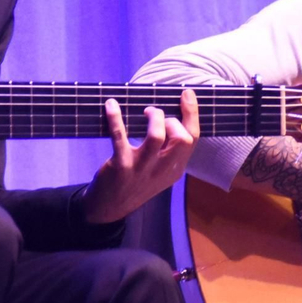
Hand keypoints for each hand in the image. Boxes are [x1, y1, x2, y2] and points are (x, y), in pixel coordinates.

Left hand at [81, 89, 199, 223]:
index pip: (193, 140)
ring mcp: (141, 169)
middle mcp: (162, 170)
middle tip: (157, 116)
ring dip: (153, 117)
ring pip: (156, 137)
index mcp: (174, 170)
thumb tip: (169, 116)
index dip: (192, 114)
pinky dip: (115, 118)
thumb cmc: (134, 182)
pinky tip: (111, 105)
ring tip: (145, 111)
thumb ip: (168, 151)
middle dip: (173, 120)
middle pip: (182, 140)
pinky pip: (119, 137)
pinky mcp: (120, 166)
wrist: (108, 208)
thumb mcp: (158, 173)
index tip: (187, 94)